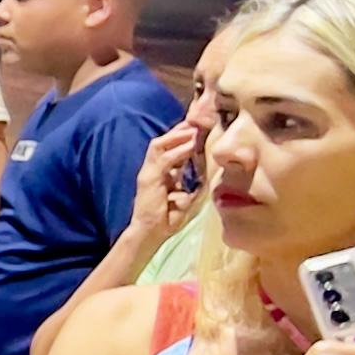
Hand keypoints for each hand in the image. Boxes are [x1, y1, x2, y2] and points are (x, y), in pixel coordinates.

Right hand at [126, 115, 204, 244]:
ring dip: (176, 136)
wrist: (151, 234)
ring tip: (193, 129)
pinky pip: (164, 160)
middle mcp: (151, 169)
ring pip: (159, 145)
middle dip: (178, 130)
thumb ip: (193, 182)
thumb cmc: (168, 218)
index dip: (182, 136)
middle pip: (162, 141)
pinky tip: (190, 146)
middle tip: (197, 121)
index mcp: (160, 172)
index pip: (168, 147)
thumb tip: (206, 170)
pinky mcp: (149, 180)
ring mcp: (148, 173)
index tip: (199, 127)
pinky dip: (177, 151)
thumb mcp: (187, 196)